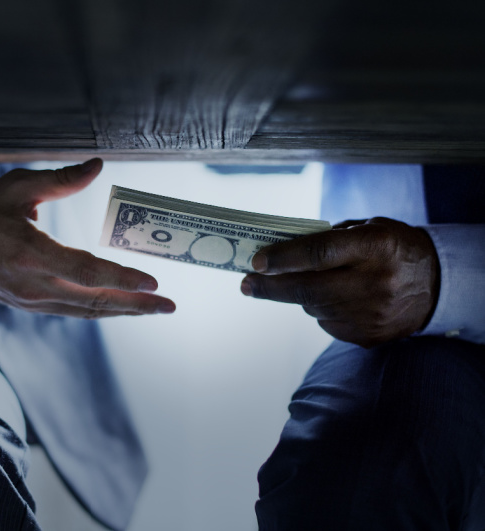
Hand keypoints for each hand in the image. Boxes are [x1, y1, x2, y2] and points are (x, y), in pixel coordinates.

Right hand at [0, 159, 175, 318]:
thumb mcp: (18, 186)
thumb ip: (62, 179)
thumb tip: (98, 166)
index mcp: (30, 252)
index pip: (85, 271)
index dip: (121, 279)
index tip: (153, 282)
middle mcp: (32, 284)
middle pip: (93, 301)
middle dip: (135, 305)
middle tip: (168, 305)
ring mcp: (31, 300)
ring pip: (86, 311)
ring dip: (122, 311)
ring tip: (153, 308)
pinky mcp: (29, 306)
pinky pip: (73, 312)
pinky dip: (100, 309)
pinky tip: (120, 306)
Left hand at [240, 217, 439, 347]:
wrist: (438, 286)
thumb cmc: (393, 249)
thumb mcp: (369, 229)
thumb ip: (330, 238)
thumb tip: (281, 252)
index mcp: (376, 247)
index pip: (320, 253)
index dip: (284, 258)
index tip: (256, 262)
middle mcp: (375, 283)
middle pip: (308, 289)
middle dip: (270, 288)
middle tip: (245, 284)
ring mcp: (372, 314)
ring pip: (314, 307)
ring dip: (299, 296)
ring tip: (303, 283)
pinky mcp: (368, 336)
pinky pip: (327, 323)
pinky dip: (321, 310)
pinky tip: (334, 299)